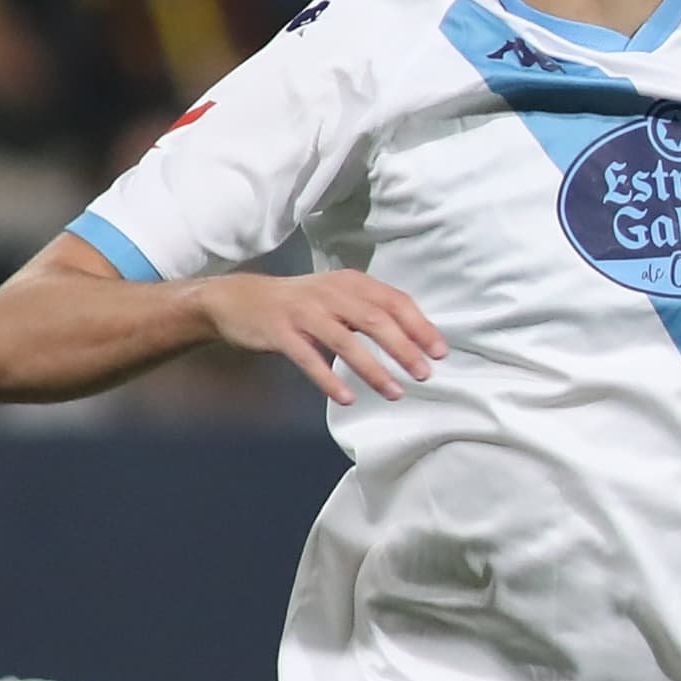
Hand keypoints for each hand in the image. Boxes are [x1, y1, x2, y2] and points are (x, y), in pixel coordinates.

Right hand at [204, 270, 440, 405]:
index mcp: (351, 283)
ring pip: (345, 341)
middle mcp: (331, 293)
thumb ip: (371, 310)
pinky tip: (347, 398)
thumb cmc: (300, 303)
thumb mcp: (338, 296)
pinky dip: (329, 379)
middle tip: (423, 374)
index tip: (440, 352)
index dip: (420, 327)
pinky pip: (309, 358)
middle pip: (375, 320)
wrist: (239, 299)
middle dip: (403, 348)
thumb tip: (415, 339)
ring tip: (394, 393)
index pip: (395, 301)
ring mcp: (304, 312)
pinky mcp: (281, 332)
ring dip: (373, 370)